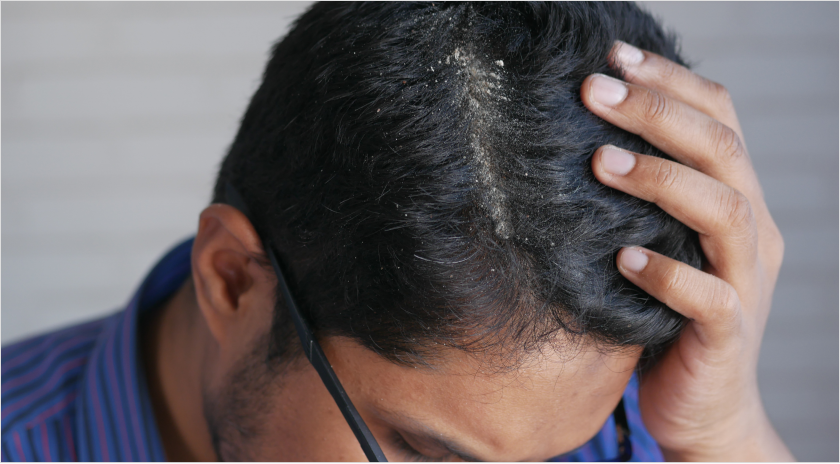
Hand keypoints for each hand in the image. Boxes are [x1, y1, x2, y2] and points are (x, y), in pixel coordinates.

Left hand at [580, 42, 793, 460]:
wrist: (704, 407)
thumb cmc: (668, 318)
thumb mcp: (663, 243)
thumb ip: (646, 199)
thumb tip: (581, 138)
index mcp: (738, 200)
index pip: (720, 119)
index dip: (672, 82)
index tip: (614, 56)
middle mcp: (752, 234)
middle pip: (721, 149)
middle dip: (657, 112)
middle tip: (592, 90)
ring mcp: (746, 283)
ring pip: (726, 211)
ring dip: (662, 180)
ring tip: (599, 161)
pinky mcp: (729, 335)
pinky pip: (708, 298)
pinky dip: (668, 273)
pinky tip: (623, 258)